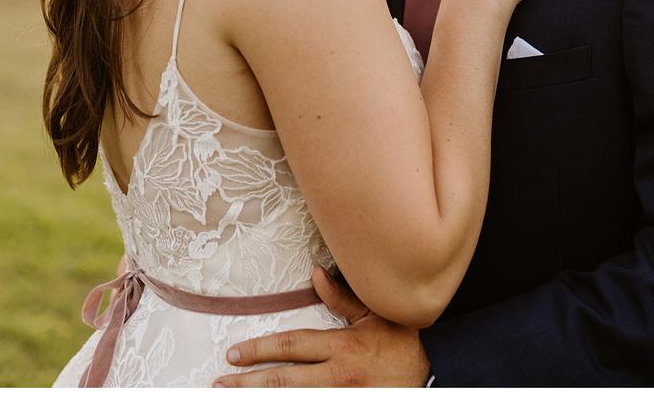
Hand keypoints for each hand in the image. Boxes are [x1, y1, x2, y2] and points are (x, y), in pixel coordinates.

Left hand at [214, 266, 430, 386]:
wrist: (433, 377)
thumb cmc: (401, 344)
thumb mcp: (374, 316)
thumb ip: (342, 297)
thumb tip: (315, 272)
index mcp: (342, 348)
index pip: (293, 348)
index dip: (260, 350)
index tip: (234, 354)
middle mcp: (338, 376)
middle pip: (284, 381)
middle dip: (249, 383)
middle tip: (220, 384)